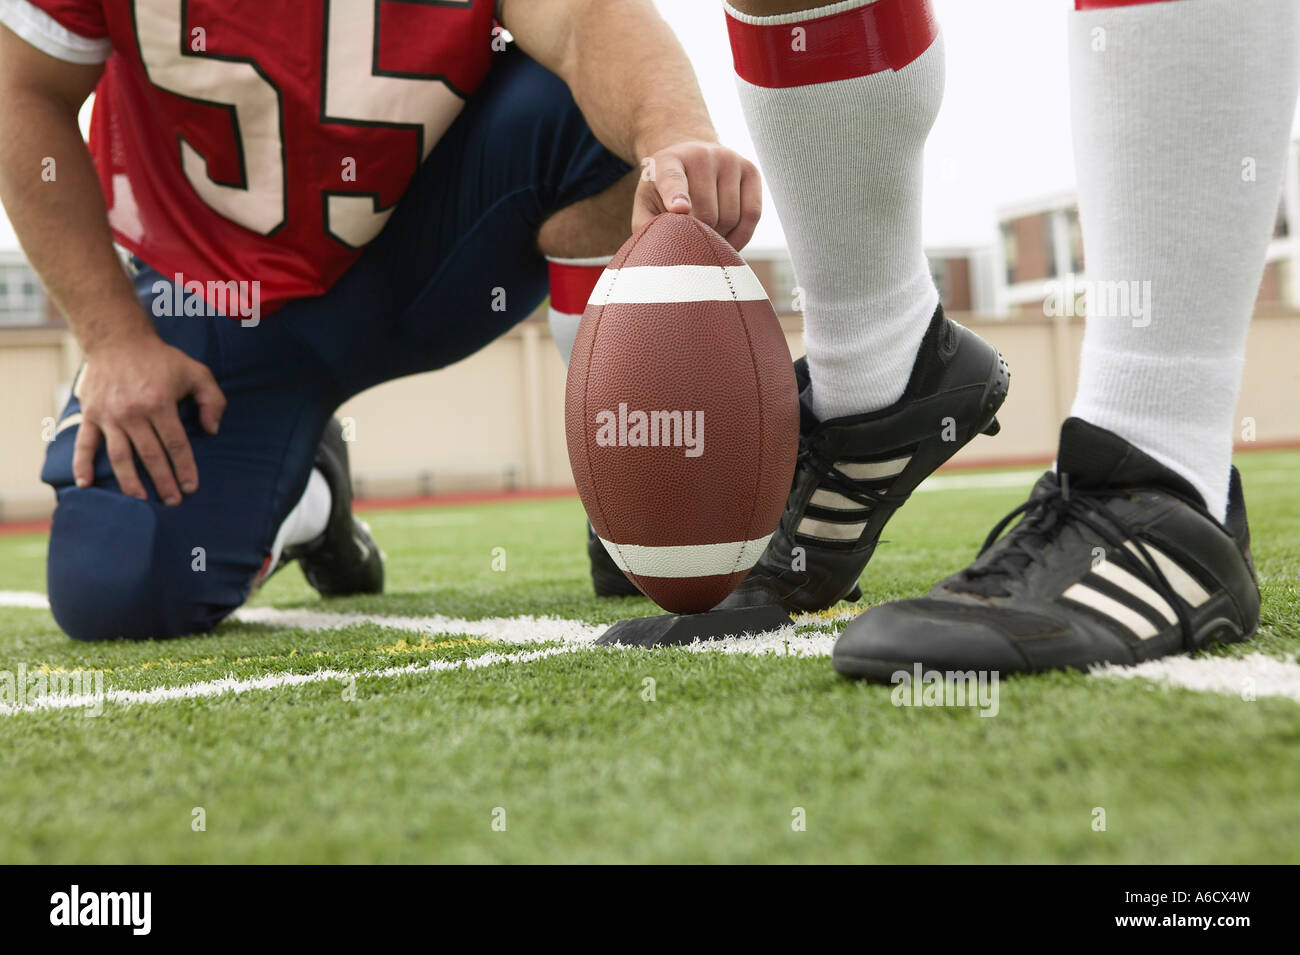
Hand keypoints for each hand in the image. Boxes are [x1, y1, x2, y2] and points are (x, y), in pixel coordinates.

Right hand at [73, 329, 225, 505]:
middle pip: (151, 456)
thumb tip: (212, 430)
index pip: (176, 444)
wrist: (118, 340)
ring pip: (120, 456)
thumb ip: (212, 400)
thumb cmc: (161, 359)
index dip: (185, 468)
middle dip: (163, 482)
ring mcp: (108, 415)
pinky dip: (81, 464)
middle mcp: (132, 413)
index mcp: (159, 403)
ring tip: (141, 500)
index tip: (191, 487)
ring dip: (130, 482)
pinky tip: (85, 484)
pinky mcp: (90, 415)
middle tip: (173, 501)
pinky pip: (85, 444)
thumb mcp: (196, 372)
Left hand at [633, 140, 761, 250]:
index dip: (676, 195)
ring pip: (731, 217)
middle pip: (707, 213)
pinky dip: (742, 235)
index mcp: (666, 162)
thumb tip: (665, 246)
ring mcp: (728, 159)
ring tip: (708, 237)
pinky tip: (729, 240)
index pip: (672, 179)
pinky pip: (753, 213)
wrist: (690, 160)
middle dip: (702, 236)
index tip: (679, 209)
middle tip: (694, 242)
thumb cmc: (665, 192)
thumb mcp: (646, 204)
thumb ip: (647, 224)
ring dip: (721, 237)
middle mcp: (700, 154)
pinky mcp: (750, 169)